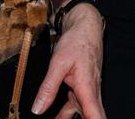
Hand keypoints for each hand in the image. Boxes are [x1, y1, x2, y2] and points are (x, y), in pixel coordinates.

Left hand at [32, 4, 105, 118]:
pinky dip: (67, 114)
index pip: (96, 115)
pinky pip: (76, 105)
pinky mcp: (81, 86)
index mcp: (87, 87)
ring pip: (84, 112)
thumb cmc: (76, 41)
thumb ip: (48, 87)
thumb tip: (38, 109)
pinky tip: (56, 118)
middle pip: (93, 116)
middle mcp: (90, 91)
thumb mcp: (58, 63)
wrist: (85, 26)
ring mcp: (87, 89)